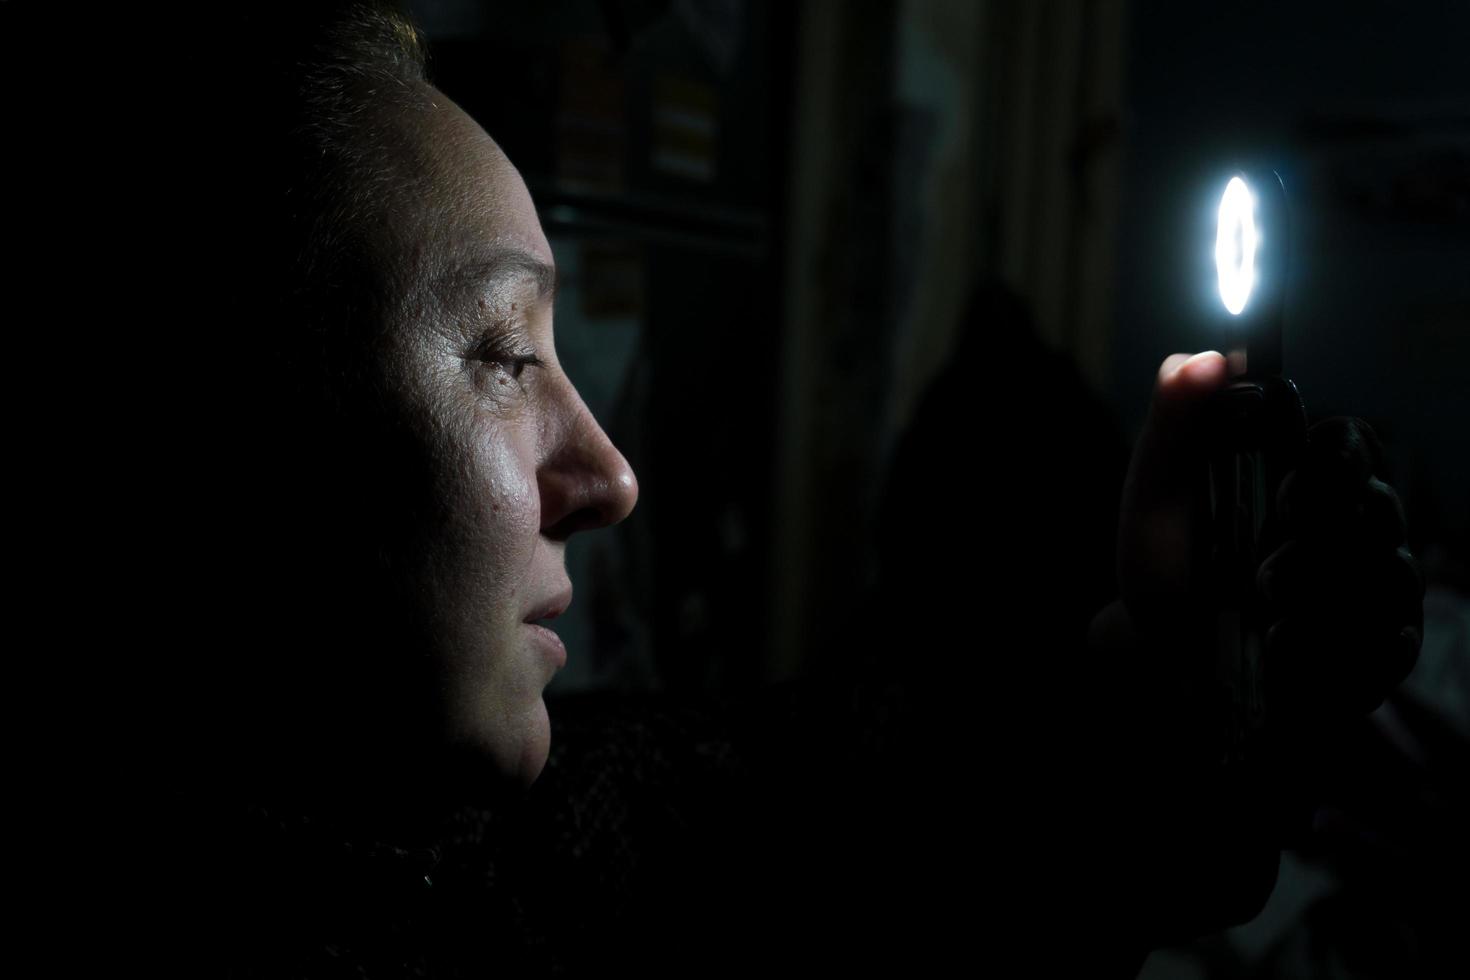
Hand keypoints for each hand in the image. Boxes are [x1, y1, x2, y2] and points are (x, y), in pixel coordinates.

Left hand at [1099, 350, 1423, 940]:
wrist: (1171, 689)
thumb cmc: (1165, 591)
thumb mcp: (1152, 507)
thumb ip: (1173, 430)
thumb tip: (1199, 353)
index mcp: (1292, 481)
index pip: (1336, 438)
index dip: (1317, 450)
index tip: (1278, 475)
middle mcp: (1343, 525)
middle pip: (1371, 495)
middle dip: (1312, 525)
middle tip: (1259, 560)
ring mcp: (1371, 586)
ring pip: (1385, 562)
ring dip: (1308, 587)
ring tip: (1259, 608)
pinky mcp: (1384, 648)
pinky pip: (1386, 631)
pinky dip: (1323, 642)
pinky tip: (1283, 652)